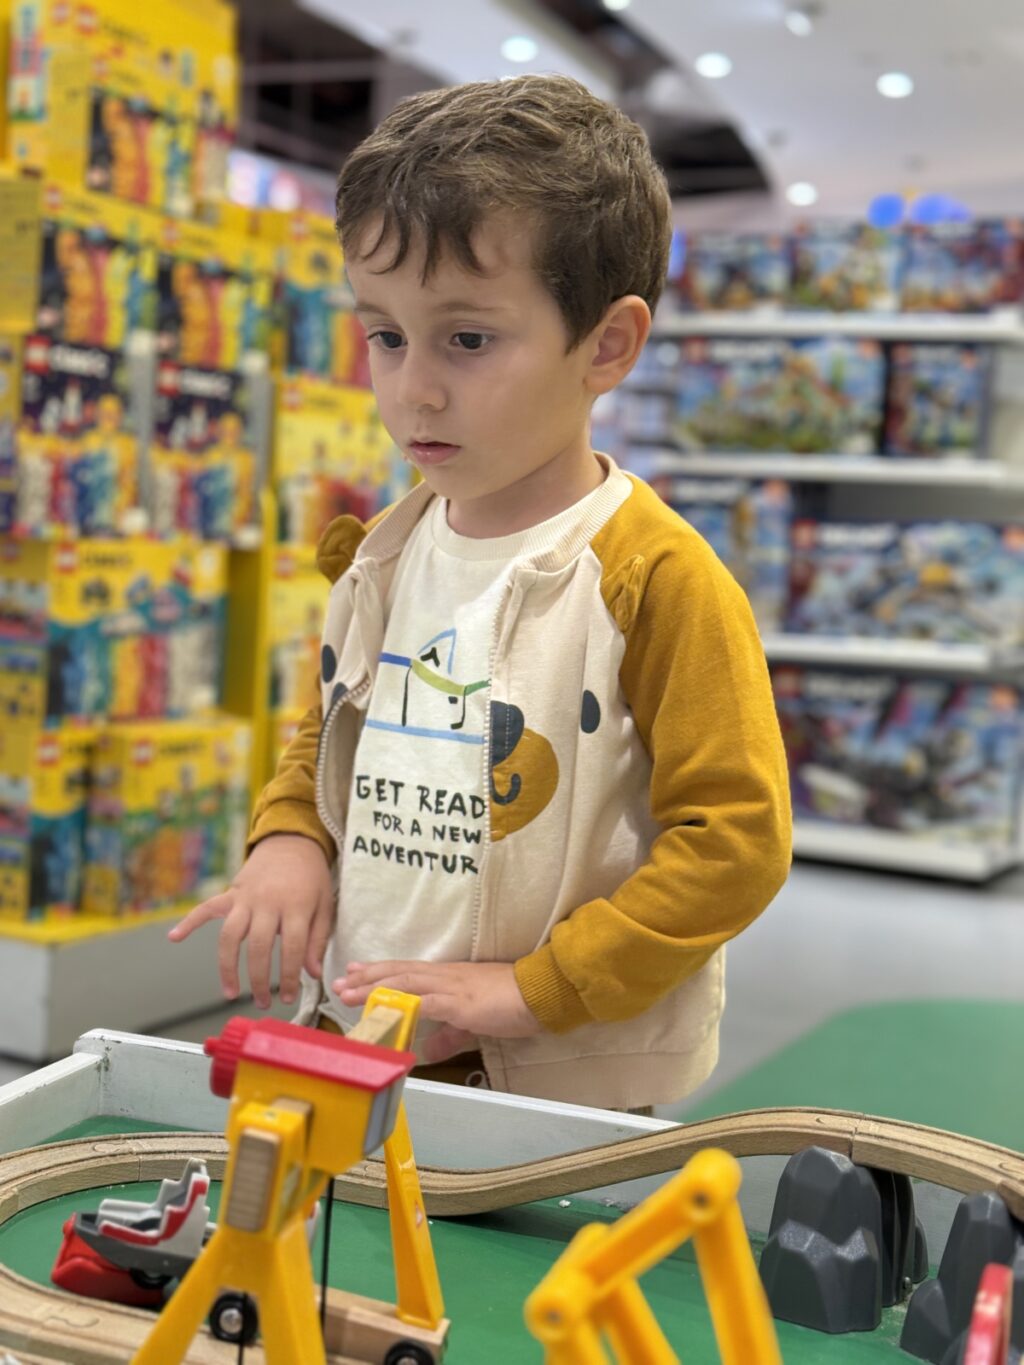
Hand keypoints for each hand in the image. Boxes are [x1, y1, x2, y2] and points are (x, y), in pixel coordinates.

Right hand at [168, 834, 333, 1008]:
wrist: (292, 842)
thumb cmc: (312, 877)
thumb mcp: (325, 905)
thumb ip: (317, 940)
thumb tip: (312, 974)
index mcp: (296, 906)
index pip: (291, 948)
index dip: (288, 976)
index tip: (287, 997)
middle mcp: (267, 902)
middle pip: (258, 947)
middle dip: (258, 979)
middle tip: (263, 1002)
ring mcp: (245, 898)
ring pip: (230, 936)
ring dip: (227, 967)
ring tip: (230, 993)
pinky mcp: (231, 893)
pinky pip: (206, 908)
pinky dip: (189, 921)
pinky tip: (174, 937)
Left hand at [333, 959, 541, 1062]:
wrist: (538, 993)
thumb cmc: (510, 1002)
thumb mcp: (473, 1021)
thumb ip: (449, 1036)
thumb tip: (427, 1052)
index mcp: (447, 977)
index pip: (406, 971)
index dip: (379, 971)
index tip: (354, 971)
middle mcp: (444, 976)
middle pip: (398, 973)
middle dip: (366, 978)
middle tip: (339, 981)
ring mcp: (451, 987)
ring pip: (405, 983)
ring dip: (374, 988)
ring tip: (349, 994)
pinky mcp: (460, 1003)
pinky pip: (427, 1003)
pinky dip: (404, 1006)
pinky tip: (386, 1010)